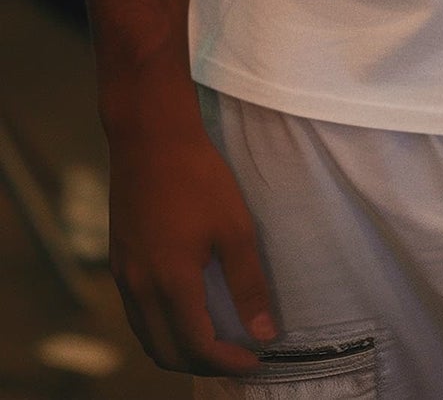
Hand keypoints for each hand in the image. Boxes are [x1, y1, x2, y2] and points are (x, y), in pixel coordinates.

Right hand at [107, 114, 276, 375]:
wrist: (150, 137)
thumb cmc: (197, 176)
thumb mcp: (235, 227)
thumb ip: (249, 284)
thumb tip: (264, 332)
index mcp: (171, 283)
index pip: (197, 346)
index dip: (227, 363)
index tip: (254, 360)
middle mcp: (140, 288)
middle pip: (167, 352)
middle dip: (203, 364)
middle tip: (236, 357)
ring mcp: (124, 276)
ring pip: (147, 337)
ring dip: (178, 351)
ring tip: (212, 343)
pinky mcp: (119, 262)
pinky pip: (136, 315)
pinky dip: (159, 329)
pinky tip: (182, 314)